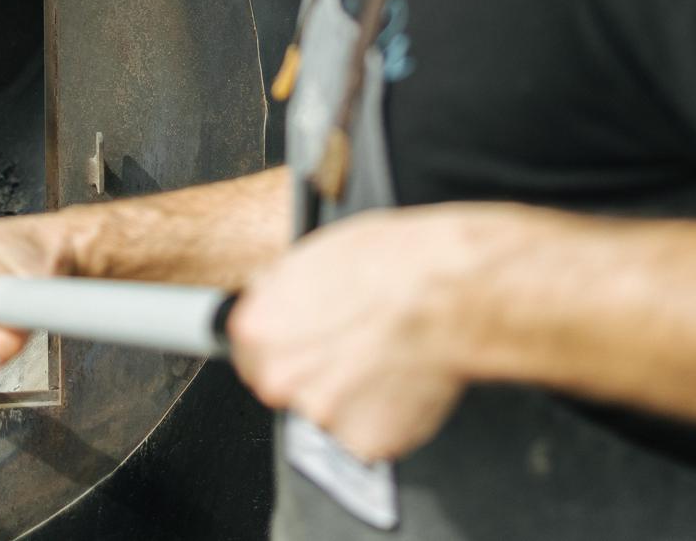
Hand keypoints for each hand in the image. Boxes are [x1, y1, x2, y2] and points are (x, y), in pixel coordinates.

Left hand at [226, 206, 473, 461]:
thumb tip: (273, 297)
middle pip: (286, 386)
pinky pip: (374, 433)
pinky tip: (405, 379)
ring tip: (387, 356)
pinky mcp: (368, 442)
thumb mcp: (315, 253)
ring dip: (354, 394)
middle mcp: (281, 379)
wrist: (445, 293)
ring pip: (333, 411)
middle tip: (354, 346)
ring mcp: (323, 414)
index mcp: (258, 330)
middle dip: (316, 372)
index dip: (284, 344)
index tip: (305, 340)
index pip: (250, 352)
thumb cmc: (390, 262)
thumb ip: (281, 291)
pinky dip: (389, 414)